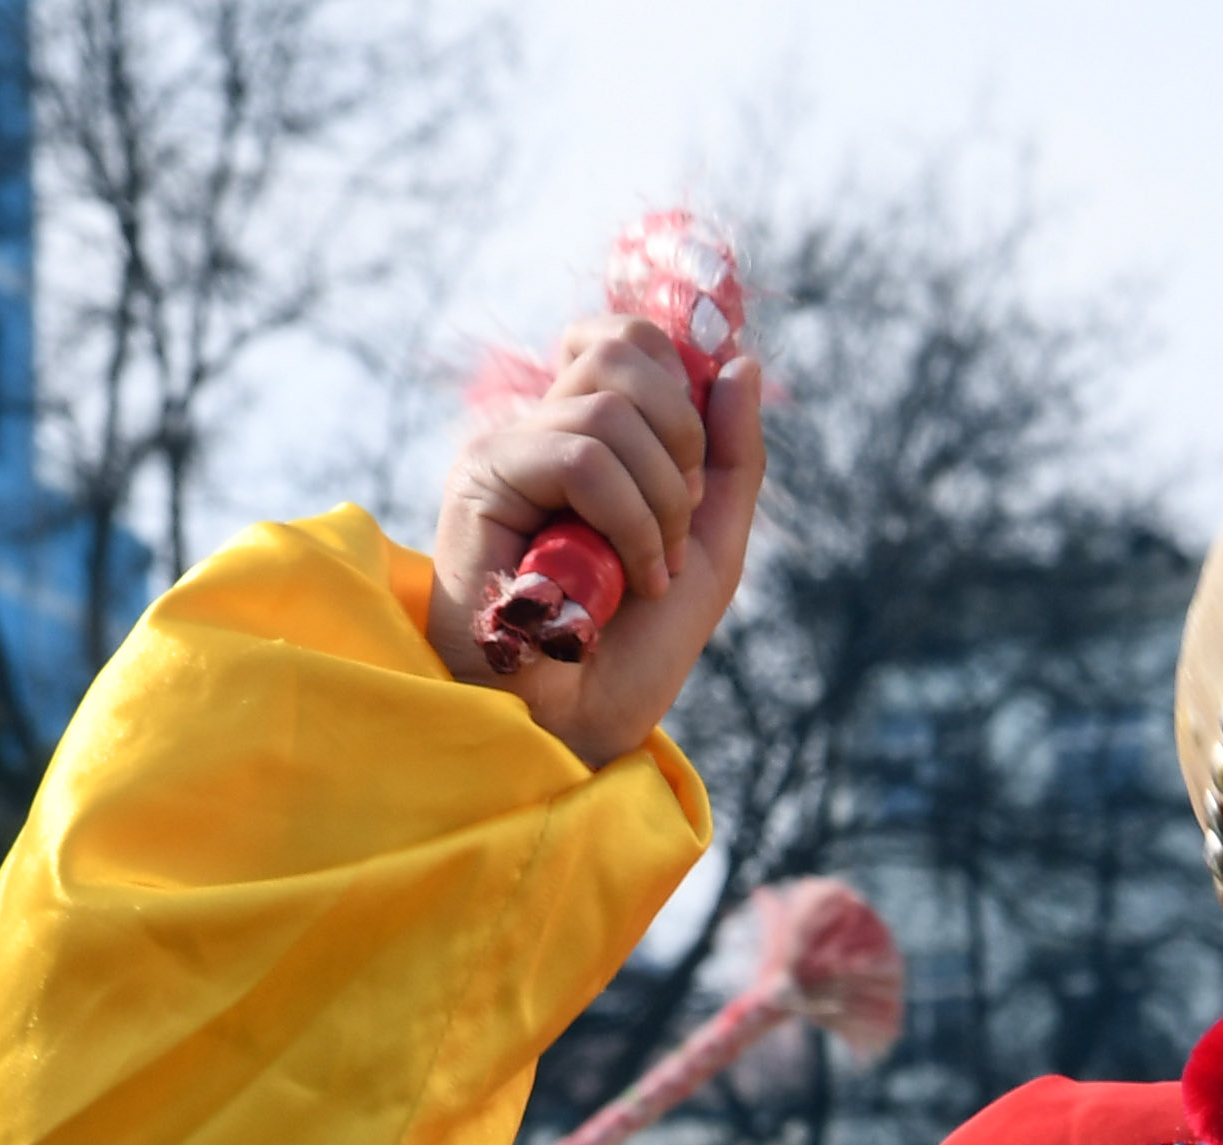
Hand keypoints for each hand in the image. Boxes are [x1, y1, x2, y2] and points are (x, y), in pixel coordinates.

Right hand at [428, 316, 767, 768]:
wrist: (581, 726)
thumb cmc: (633, 649)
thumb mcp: (709, 545)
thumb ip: (732, 457)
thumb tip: (740, 363)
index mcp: (587, 431)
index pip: (631, 339)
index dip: (682, 385)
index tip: (697, 478)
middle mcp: (542, 428)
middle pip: (623, 348)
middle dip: (684, 437)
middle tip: (681, 522)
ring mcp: (508, 450)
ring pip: (608, 405)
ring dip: (661, 497)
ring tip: (653, 568)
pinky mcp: (482, 481)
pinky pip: (580, 456)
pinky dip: (630, 518)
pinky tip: (633, 578)